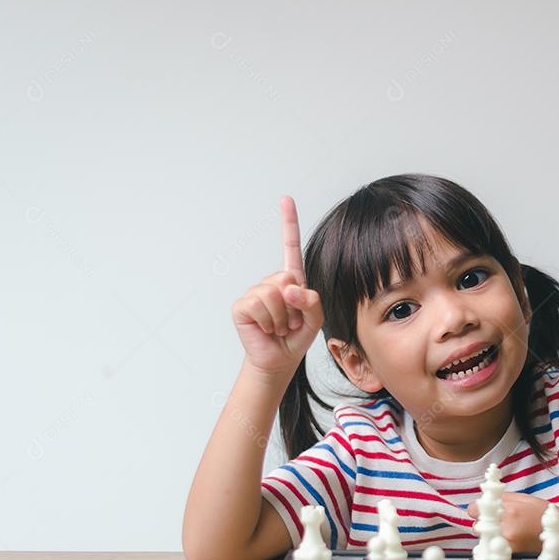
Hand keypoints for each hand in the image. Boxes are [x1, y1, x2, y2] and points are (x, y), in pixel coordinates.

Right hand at [231, 197, 323, 377]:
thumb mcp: (315, 319)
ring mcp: (255, 292)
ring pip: (274, 295)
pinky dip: (269, 321)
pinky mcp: (243, 306)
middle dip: (294, 307)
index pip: (290, 247)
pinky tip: (266, 329)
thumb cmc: (296, 337)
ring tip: (279, 327)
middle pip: (288, 279)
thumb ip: (312, 301)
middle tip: (290, 321)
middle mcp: (271, 283)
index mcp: (291, 281)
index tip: (286, 199)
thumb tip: (290, 289)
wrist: (278, 360)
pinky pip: (260, 305)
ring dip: (282, 318)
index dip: (288, 223)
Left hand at [467, 493, 558, 553]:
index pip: (474, 510)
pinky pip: (495, 549)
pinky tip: (510, 540)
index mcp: (509, 510)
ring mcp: (509, 544)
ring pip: (485, 539)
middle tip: (497, 521)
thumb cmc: (546, 514)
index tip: (481, 510)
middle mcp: (506, 528)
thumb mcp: (524, 498)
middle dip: (484, 523)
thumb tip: (484, 499)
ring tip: (505, 531)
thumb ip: (502, 499)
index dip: (478, 509)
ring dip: (490, 535)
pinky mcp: (512, 555)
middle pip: (477, 526)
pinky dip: (499, 545)